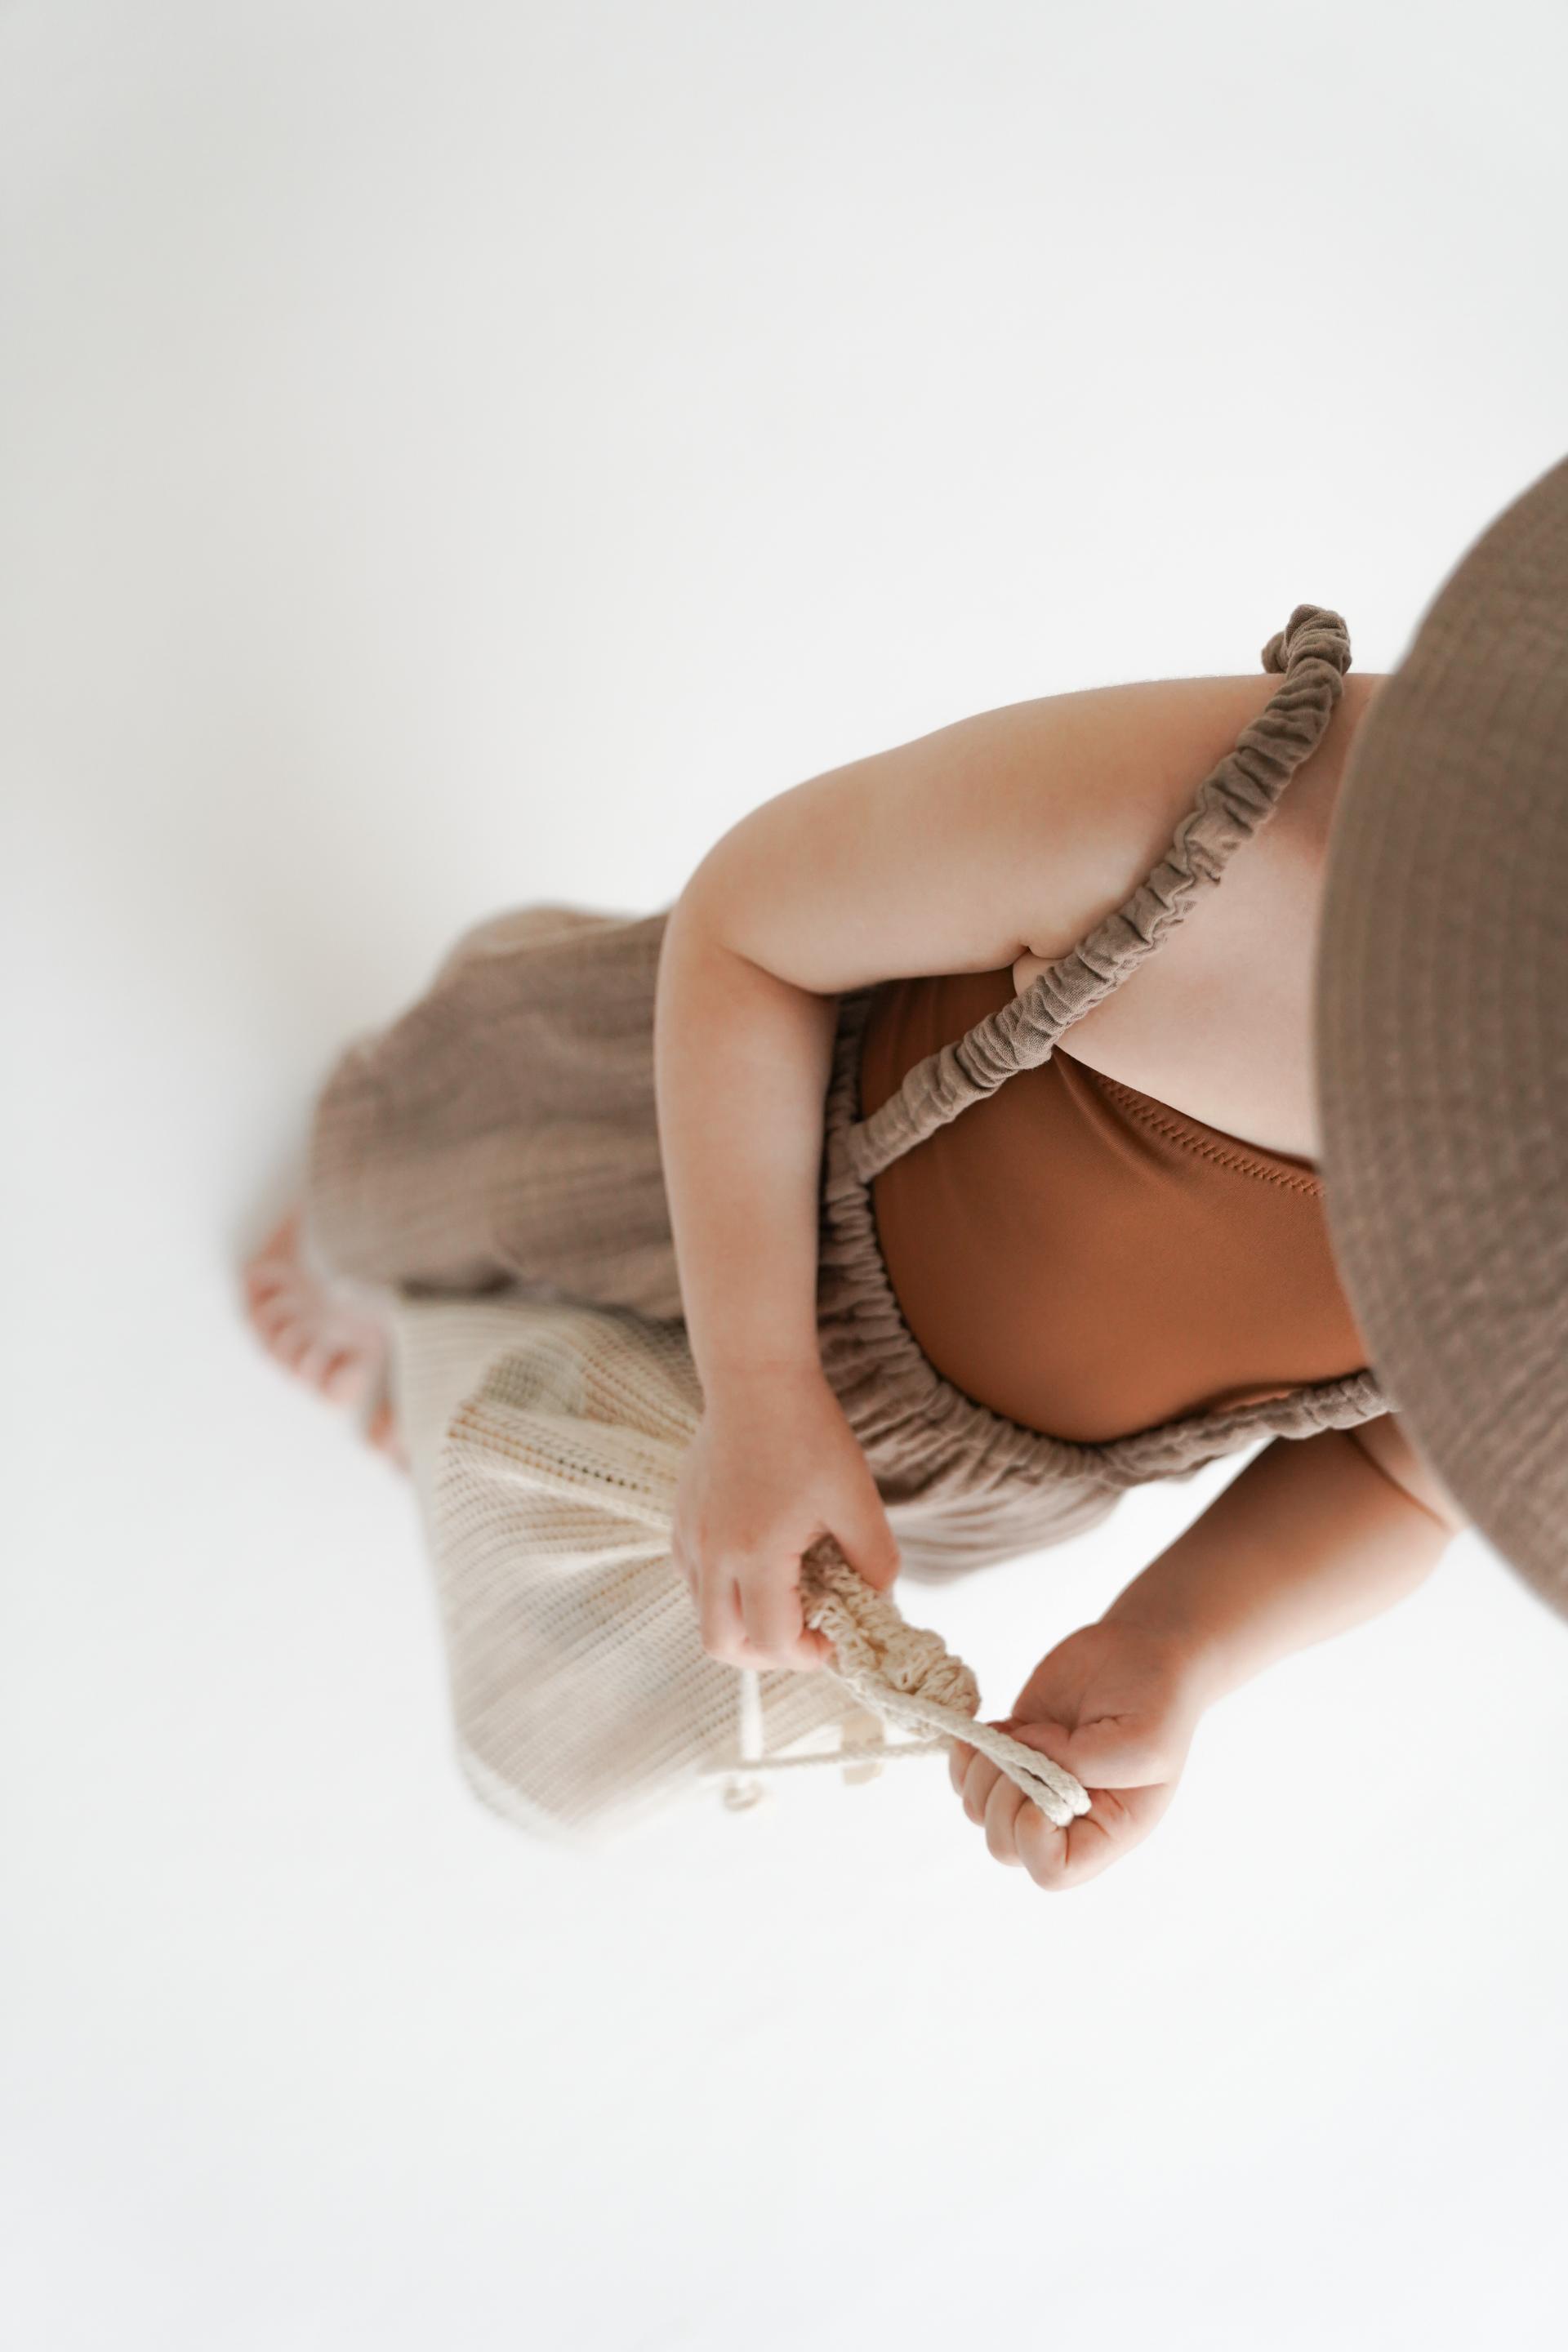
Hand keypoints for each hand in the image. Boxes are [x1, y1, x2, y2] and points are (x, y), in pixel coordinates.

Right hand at [671, 1364, 900, 1674]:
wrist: (755, 1379)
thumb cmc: (809, 1434)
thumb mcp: (857, 1498)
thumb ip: (875, 1561)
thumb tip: (879, 1603)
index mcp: (756, 1552)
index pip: (772, 1641)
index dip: (808, 1655)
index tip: (836, 1639)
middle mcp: (712, 1553)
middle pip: (722, 1646)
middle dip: (766, 1656)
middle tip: (805, 1635)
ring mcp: (690, 1537)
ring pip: (704, 1615)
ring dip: (743, 1625)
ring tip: (786, 1598)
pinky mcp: (681, 1521)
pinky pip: (693, 1581)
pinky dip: (723, 1593)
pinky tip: (758, 1567)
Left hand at [948, 1614, 1209, 1890]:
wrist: (1140, 1651)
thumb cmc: (1156, 1699)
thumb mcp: (1144, 1739)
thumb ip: (1087, 1762)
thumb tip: (1023, 1756)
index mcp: (1108, 1830)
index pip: (1053, 1871)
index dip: (1034, 1836)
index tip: (1046, 1785)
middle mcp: (1068, 1818)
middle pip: (1005, 1845)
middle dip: (1002, 1798)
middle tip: (1028, 1751)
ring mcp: (1034, 1785)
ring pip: (980, 1811)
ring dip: (983, 1773)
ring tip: (1014, 1736)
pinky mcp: (1013, 1750)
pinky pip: (966, 1776)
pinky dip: (967, 1754)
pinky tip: (994, 1728)